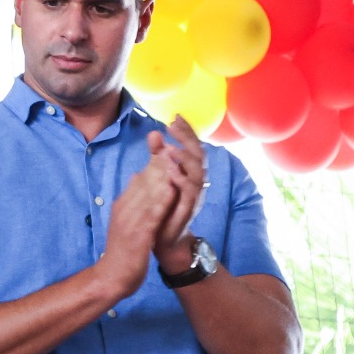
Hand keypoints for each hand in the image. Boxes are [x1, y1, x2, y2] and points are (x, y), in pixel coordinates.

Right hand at [96, 155, 177, 297]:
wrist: (111, 276)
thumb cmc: (123, 249)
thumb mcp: (126, 219)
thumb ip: (134, 200)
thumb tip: (140, 177)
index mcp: (122, 204)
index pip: (139, 178)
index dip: (153, 160)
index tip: (164, 143)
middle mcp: (124, 208)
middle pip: (143, 181)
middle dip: (158, 162)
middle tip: (171, 143)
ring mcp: (130, 221)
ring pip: (148, 194)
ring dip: (161, 175)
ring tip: (173, 158)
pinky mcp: (138, 235)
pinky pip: (151, 215)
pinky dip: (161, 200)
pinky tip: (171, 189)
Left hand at [150, 116, 208, 271]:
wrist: (162, 237)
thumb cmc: (162, 205)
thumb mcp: (158, 178)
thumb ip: (158, 157)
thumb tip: (155, 133)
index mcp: (189, 171)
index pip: (191, 146)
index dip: (186, 131)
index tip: (175, 116)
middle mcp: (196, 181)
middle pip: (198, 155)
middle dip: (187, 139)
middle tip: (173, 126)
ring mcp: (194, 195)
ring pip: (197, 172)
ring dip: (184, 159)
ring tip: (172, 147)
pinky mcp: (188, 208)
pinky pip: (189, 192)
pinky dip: (180, 180)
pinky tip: (170, 172)